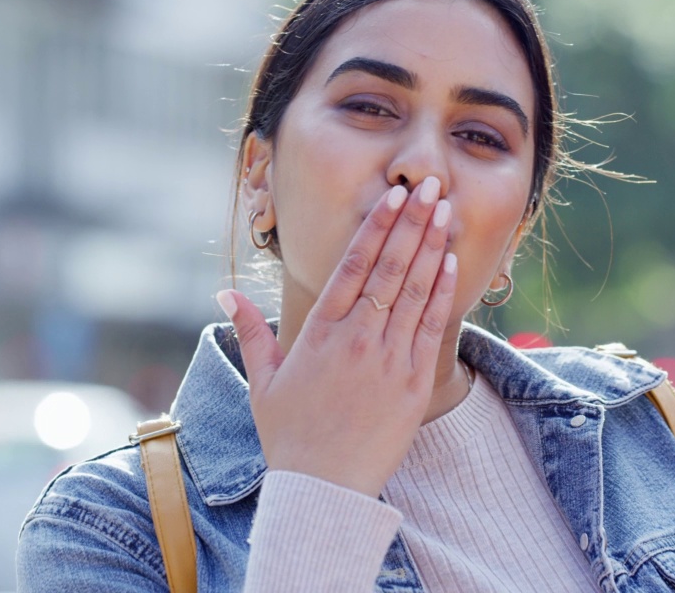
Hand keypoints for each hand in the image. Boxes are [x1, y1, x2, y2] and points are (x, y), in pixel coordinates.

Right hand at [216, 177, 456, 497]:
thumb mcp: (262, 381)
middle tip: (430, 186)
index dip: (376, 226)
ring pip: (415, 290)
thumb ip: (249, 330)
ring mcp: (388, 358)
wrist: (323, 489)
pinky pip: (432, 326)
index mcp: (319, 332)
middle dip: (411, 222)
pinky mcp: (413, 382)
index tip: (393, 195)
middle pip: (389, 267)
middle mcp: (356, 338)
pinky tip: (450, 261)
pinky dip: (441, 291)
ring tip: (445, 210)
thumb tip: (224, 292)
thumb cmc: (289, 435)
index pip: (353, 266)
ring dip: (432, 246)